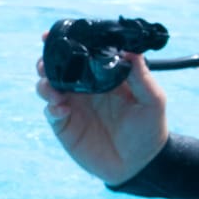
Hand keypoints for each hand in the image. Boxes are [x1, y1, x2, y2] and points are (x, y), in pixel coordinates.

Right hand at [35, 49, 168, 184]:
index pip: (81, 53)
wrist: (141, 164)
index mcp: (103, 75)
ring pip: (48, 86)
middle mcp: (84, 87)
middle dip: (47, 61)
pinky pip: (51, 112)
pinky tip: (61, 109)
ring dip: (45, 83)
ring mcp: (73, 106)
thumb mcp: (152, 100)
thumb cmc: (150, 129)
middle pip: (57, 67)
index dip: (66, 42)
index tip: (52, 34)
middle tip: (46, 63)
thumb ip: (141, 75)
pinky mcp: (65, 126)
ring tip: (52, 89)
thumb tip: (131, 50)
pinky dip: (51, 107)